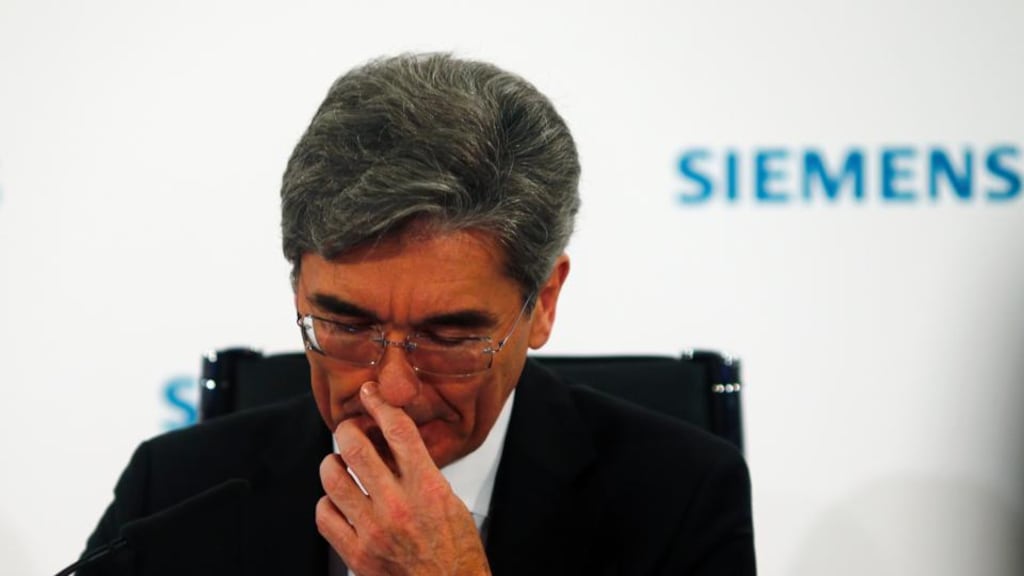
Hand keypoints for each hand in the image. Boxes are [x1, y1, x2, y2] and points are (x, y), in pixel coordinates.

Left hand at [317, 381, 490, 575]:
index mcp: (427, 489)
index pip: (398, 431)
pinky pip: (324, 514)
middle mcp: (398, 507)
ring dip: (333, 463)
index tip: (372, 395)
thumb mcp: (450, 500)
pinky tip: (339, 501)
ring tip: (340, 463)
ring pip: (332, 478)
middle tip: (351, 428)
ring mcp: (373, 531)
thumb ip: (421, 471)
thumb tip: (393, 444)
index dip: (380, 405)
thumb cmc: (455, 550)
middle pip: (356, 448)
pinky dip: (328, 502)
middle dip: (349, 429)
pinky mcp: (356, 554)